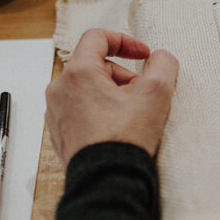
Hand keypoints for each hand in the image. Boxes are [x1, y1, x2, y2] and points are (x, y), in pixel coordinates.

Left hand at [45, 29, 178, 165]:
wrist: (106, 181)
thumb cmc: (125, 139)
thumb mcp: (156, 94)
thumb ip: (163, 65)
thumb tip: (160, 58)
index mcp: (78, 73)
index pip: (97, 38)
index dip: (125, 41)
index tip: (144, 55)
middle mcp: (60, 89)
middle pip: (94, 65)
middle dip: (123, 75)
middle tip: (142, 94)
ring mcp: (56, 112)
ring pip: (87, 88)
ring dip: (112, 93)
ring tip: (131, 113)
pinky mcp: (59, 132)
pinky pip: (80, 110)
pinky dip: (99, 111)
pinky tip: (117, 128)